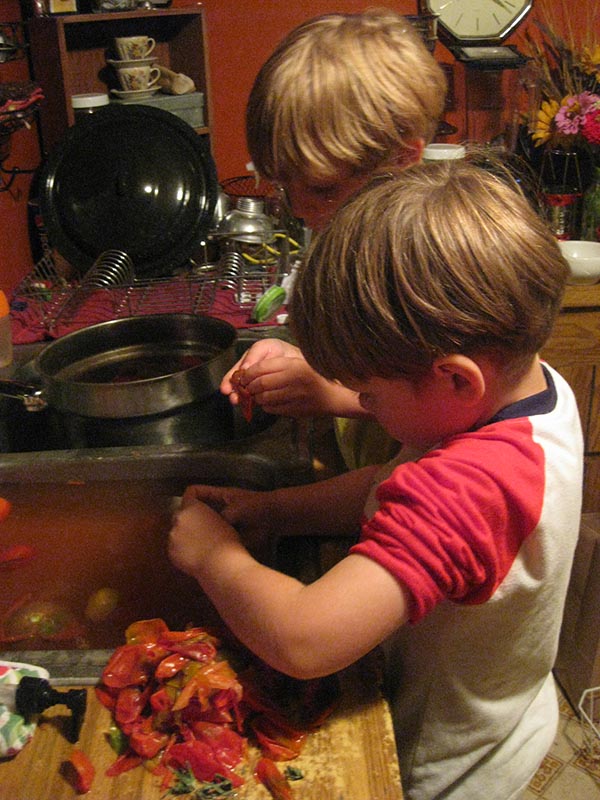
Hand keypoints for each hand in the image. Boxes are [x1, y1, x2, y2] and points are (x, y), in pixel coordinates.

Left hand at [168, 498, 239, 578]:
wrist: (220, 563)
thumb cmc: (226, 541)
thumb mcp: (222, 519)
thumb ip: (207, 514)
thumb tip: (204, 518)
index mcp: (193, 507)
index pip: (189, 493)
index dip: (195, 496)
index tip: (198, 501)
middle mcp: (179, 518)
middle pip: (180, 514)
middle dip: (187, 519)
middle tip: (200, 528)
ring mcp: (172, 535)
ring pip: (176, 531)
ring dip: (184, 535)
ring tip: (199, 544)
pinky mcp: (170, 551)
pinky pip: (175, 547)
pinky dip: (182, 549)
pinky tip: (194, 554)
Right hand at [180, 484, 275, 556]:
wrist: (274, 519)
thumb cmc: (255, 507)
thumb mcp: (235, 509)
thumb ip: (219, 517)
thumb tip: (204, 529)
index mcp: (217, 496)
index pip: (195, 492)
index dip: (187, 499)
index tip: (181, 512)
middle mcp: (217, 507)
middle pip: (197, 511)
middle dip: (190, 519)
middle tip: (180, 530)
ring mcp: (221, 521)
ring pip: (205, 526)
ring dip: (199, 533)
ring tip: (187, 542)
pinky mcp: (227, 534)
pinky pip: (214, 538)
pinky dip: (209, 543)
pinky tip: (200, 550)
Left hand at [221, 339, 365, 417]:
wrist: (333, 397)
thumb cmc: (314, 377)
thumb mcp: (298, 363)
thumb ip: (276, 365)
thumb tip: (249, 370)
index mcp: (294, 364)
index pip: (263, 367)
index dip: (249, 372)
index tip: (244, 375)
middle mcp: (294, 379)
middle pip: (261, 383)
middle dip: (249, 386)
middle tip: (246, 386)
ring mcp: (294, 396)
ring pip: (264, 397)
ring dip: (256, 397)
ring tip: (256, 394)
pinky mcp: (294, 410)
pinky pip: (271, 408)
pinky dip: (265, 405)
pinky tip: (268, 402)